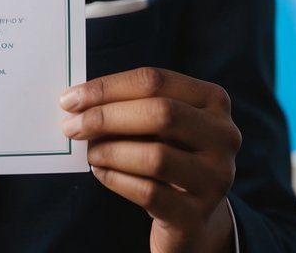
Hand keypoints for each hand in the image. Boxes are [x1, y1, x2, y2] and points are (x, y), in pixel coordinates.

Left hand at [60, 68, 241, 252]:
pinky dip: (116, 180)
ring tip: (90, 153)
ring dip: (111, 151)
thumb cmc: (172, 155)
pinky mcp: (197, 214)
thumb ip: (135, 107)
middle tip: (71, 126)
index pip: (156, 81)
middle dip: (107, 117)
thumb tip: (79, 101)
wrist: (195, 214)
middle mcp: (224, 135)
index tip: (71, 98)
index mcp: (214, 101)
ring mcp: (216, 177)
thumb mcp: (165, 126)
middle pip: (161, 113)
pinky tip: (101, 173)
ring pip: (155, 156)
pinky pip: (149, 193)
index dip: (109, 87)